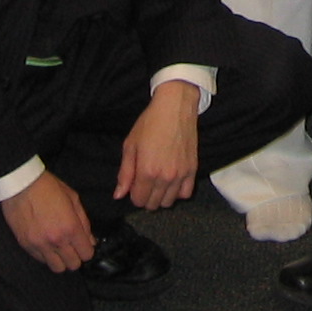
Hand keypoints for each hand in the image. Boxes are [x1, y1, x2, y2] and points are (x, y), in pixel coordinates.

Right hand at [1, 171, 93, 271]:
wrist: (21, 185)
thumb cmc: (48, 188)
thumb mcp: (73, 199)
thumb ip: (84, 222)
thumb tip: (90, 240)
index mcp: (70, 228)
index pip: (86, 254)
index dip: (88, 250)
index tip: (85, 245)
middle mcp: (56, 240)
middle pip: (73, 265)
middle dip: (76, 257)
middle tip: (73, 247)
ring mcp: (40, 245)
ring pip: (56, 268)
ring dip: (61, 260)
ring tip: (60, 248)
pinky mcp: (26, 246)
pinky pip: (41, 260)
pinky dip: (47, 256)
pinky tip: (47, 244)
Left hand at [114, 80, 200, 210]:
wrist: (175, 106)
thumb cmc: (150, 122)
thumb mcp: (130, 145)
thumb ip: (124, 173)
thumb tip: (118, 195)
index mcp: (146, 171)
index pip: (138, 200)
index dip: (133, 194)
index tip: (134, 184)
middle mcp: (164, 177)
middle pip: (153, 204)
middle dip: (146, 197)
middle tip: (145, 182)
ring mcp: (181, 174)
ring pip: (169, 202)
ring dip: (161, 196)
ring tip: (158, 182)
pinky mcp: (192, 169)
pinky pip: (186, 193)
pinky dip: (178, 192)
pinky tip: (172, 182)